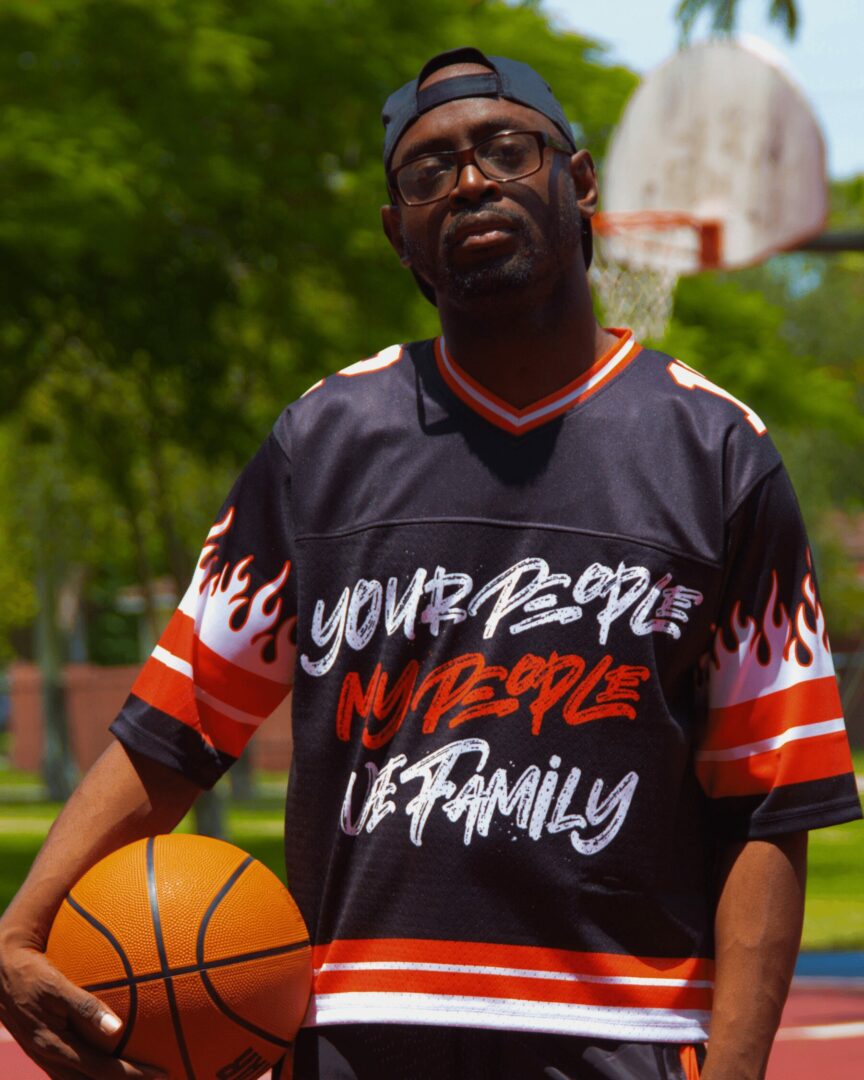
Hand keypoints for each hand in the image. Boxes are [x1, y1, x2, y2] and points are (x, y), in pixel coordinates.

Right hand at [0, 938, 165, 1079]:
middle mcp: (50, 1057)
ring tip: (136, 1077)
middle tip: (158, 1079)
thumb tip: (116, 1027)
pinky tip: (106, 1061)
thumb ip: (85, 1006)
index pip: (101, 1070)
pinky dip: (91, 1072)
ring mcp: (45, 1055)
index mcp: (55, 1046)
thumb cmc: (31, 973)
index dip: (132, 1075)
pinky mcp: (43, 1048)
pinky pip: (71, 1069)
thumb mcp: (56, 986)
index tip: (161, 1073)